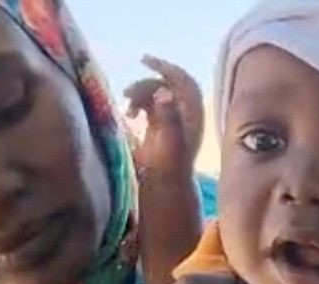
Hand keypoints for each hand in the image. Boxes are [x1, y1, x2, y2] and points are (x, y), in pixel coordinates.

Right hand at [125, 55, 202, 176]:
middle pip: (166, 85)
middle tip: (127, 93)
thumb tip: (163, 92)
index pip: (182, 81)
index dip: (166, 67)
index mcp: (192, 113)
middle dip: (146, 84)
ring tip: (128, 109)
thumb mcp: (170, 141)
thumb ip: (168, 116)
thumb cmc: (169, 167)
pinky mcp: (161, 127)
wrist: (166, 187)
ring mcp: (173, 119)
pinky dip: (138, 104)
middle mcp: (185, 114)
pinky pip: (149, 105)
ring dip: (139, 95)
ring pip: (156, 94)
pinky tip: (130, 114)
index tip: (144, 60)